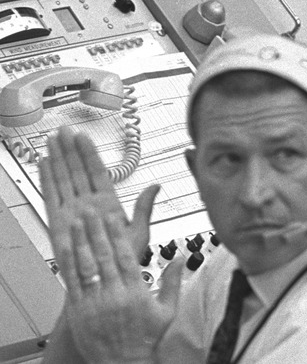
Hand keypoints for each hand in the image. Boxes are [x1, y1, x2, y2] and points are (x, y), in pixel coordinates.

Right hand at [40, 127, 157, 260]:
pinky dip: (46, 180)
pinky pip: (51, 197)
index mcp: (107, 204)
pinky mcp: (58, 223)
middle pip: (76, 171)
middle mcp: (87, 204)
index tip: (83, 136)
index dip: (89, 153)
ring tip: (51, 139)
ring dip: (57, 159)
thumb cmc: (121, 261)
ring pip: (63, 179)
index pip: (97, 172)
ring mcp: (72, 212)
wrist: (104, 284)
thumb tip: (156, 187)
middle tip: (61, 129)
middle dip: (69, 149)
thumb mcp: (139, 232)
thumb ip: (144, 208)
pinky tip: (43, 163)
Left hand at [57, 207, 182, 362]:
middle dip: (97, 230)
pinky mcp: (80, 310)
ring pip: (87, 265)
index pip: (125, 255)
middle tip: (92, 211)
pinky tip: (67, 249)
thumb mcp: (167, 311)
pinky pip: (73, 283)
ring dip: (81, 241)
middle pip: (104, 255)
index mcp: (137, 291)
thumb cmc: (146, 338)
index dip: (117, 234)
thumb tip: (181, 259)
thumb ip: (174, 282)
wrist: (123, 363)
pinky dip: (69, 264)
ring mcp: (95, 302)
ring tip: (78, 223)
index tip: (114, 217)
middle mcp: (115, 294)